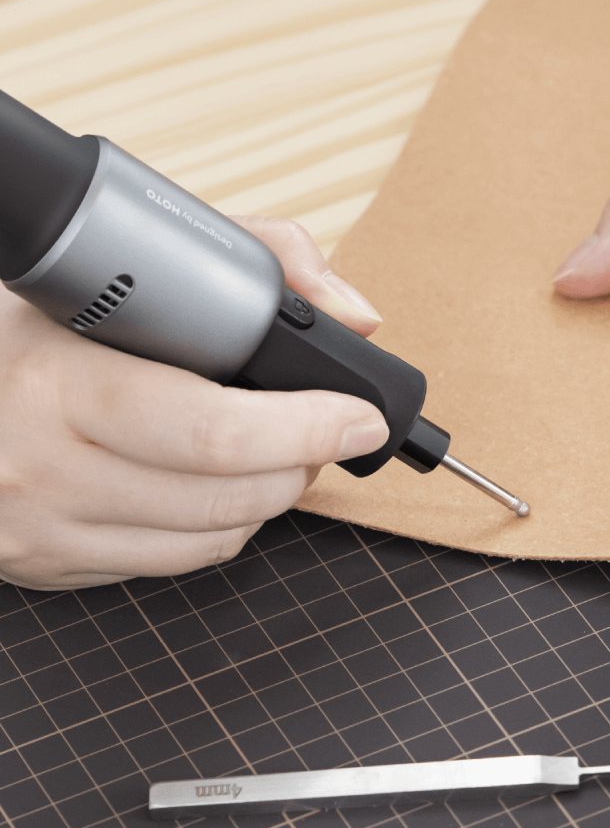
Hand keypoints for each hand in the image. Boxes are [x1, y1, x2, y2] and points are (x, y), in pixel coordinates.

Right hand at [0, 216, 387, 588]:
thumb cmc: (25, 327)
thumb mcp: (118, 264)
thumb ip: (249, 261)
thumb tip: (351, 313)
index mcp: (59, 385)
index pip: (213, 431)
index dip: (305, 427)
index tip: (358, 415)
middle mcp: (46, 471)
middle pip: (227, 496)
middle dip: (303, 463)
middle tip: (327, 430)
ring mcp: (45, 530)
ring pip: (212, 540)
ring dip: (271, 499)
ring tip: (280, 453)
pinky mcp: (49, 565)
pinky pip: (172, 565)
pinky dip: (220, 530)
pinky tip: (220, 488)